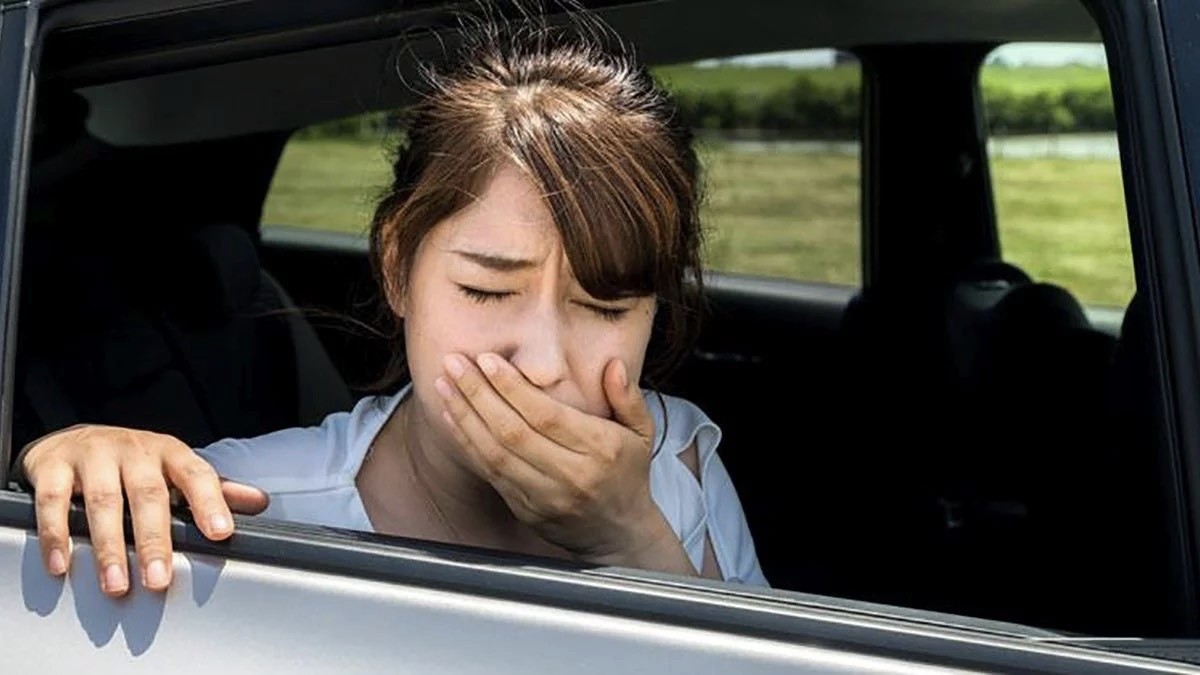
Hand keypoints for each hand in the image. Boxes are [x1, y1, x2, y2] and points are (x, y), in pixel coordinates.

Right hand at [20, 424, 267, 596]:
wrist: (74, 439)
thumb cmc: (134, 463)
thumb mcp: (175, 471)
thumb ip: (214, 490)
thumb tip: (259, 502)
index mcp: (170, 453)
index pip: (197, 475)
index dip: (210, 502)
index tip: (221, 533)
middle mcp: (135, 451)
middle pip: (148, 495)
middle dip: (155, 540)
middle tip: (159, 579)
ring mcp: (94, 455)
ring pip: (103, 501)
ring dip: (109, 546)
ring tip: (116, 583)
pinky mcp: (54, 465)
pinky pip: (54, 501)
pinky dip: (57, 534)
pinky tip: (63, 563)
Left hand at [437, 352, 678, 565]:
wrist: (618, 532)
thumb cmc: (627, 473)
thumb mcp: (641, 432)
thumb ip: (628, 397)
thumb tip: (613, 364)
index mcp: (599, 450)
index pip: (547, 416)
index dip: (513, 388)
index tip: (488, 360)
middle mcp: (570, 475)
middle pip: (513, 432)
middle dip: (478, 394)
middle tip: (454, 363)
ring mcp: (544, 496)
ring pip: (495, 453)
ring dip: (464, 417)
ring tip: (444, 385)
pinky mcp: (525, 509)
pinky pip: (489, 473)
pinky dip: (467, 443)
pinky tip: (451, 417)